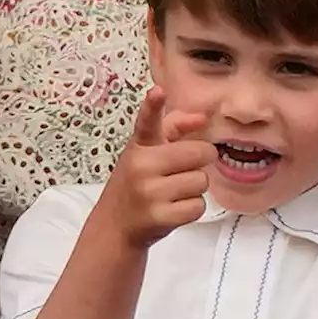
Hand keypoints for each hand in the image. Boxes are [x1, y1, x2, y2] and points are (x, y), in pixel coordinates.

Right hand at [94, 87, 216, 248]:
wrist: (115, 226)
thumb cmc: (137, 183)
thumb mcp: (147, 152)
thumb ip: (174, 129)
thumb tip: (202, 118)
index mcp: (140, 146)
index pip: (147, 121)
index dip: (153, 105)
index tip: (158, 92)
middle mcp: (141, 166)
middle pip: (199, 153)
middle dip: (199, 162)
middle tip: (182, 171)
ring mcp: (149, 192)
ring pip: (201, 181)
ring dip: (194, 189)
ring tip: (173, 193)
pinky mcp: (159, 217)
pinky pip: (198, 206)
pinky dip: (192, 209)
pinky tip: (174, 209)